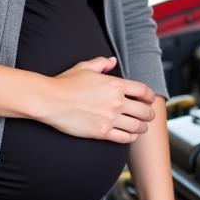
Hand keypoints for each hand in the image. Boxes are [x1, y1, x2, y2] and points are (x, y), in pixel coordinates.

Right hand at [41, 56, 155, 141]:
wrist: (50, 100)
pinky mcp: (101, 132)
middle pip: (144, 111)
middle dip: (149, 113)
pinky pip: (124, 138)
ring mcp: (110, 118)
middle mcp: (116, 102)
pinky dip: (131, 137)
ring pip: (137, 126)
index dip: (150, 96)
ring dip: (143, 127)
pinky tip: (131, 135)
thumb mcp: (85, 67)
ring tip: (142, 126)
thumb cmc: (65, 83)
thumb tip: (112, 61)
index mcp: (115, 84)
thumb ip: (102, 63)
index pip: (143, 91)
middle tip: (149, 115)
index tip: (149, 99)